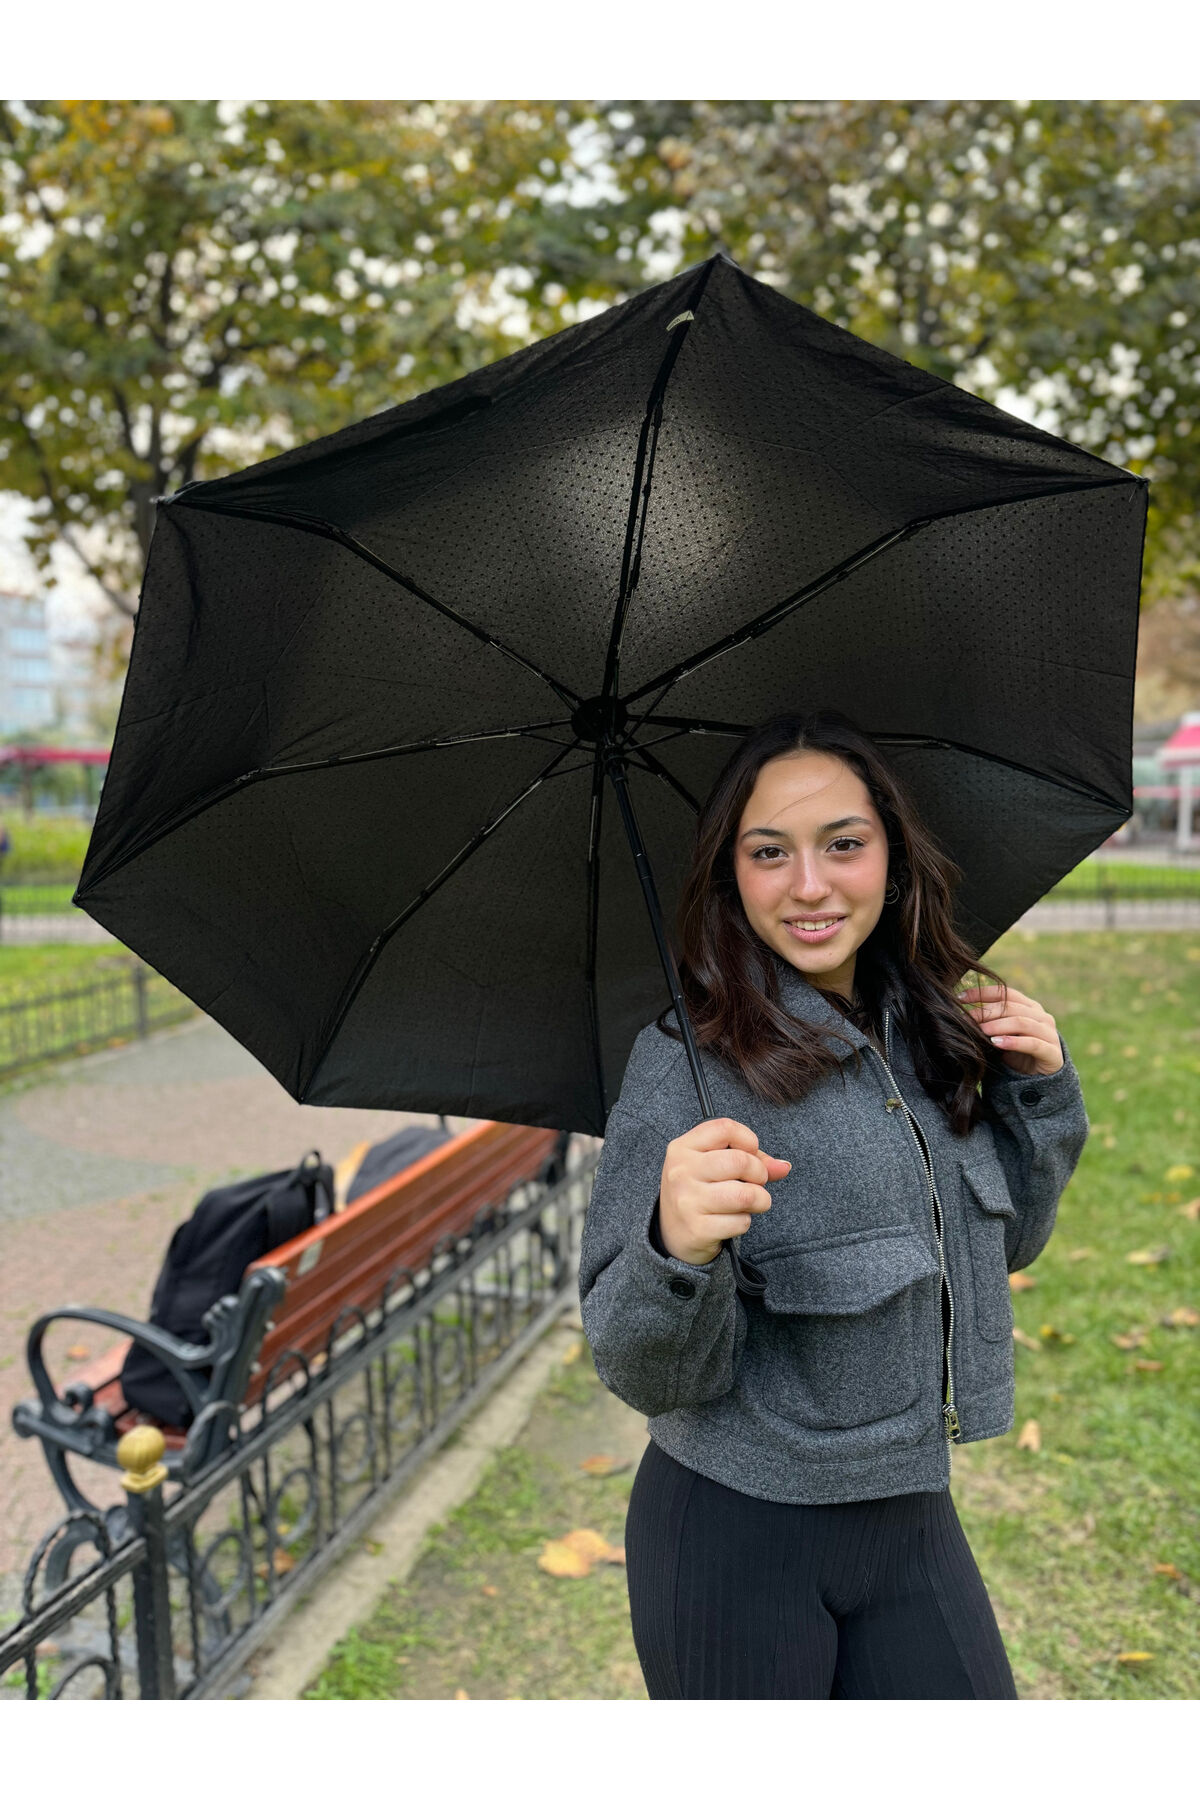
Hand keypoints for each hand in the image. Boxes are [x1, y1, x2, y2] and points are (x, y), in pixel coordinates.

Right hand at [658, 1117, 791, 1266]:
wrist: (672, 1234)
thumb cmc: (698, 1192)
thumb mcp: (712, 1166)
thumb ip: (750, 1159)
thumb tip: (784, 1166)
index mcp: (683, 1148)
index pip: (725, 1128)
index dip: (748, 1140)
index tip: (750, 1154)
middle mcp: (681, 1171)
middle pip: (740, 1161)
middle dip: (759, 1174)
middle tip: (755, 1183)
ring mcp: (687, 1201)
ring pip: (745, 1194)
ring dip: (760, 1200)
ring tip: (752, 1203)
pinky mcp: (697, 1229)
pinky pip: (741, 1221)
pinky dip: (745, 1222)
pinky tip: (732, 1220)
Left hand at [955, 980, 1063, 1076]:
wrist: (1040, 1080)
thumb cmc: (1016, 1053)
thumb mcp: (1001, 1034)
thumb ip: (989, 1022)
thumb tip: (961, 1014)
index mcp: (1029, 1006)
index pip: (1005, 992)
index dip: (982, 993)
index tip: (960, 997)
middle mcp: (1041, 1016)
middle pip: (1011, 1007)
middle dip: (986, 1011)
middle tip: (967, 1018)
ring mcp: (1049, 1033)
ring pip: (1021, 1023)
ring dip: (998, 1025)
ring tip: (980, 1030)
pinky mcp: (1052, 1052)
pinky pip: (1032, 1044)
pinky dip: (1014, 1042)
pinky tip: (997, 1043)